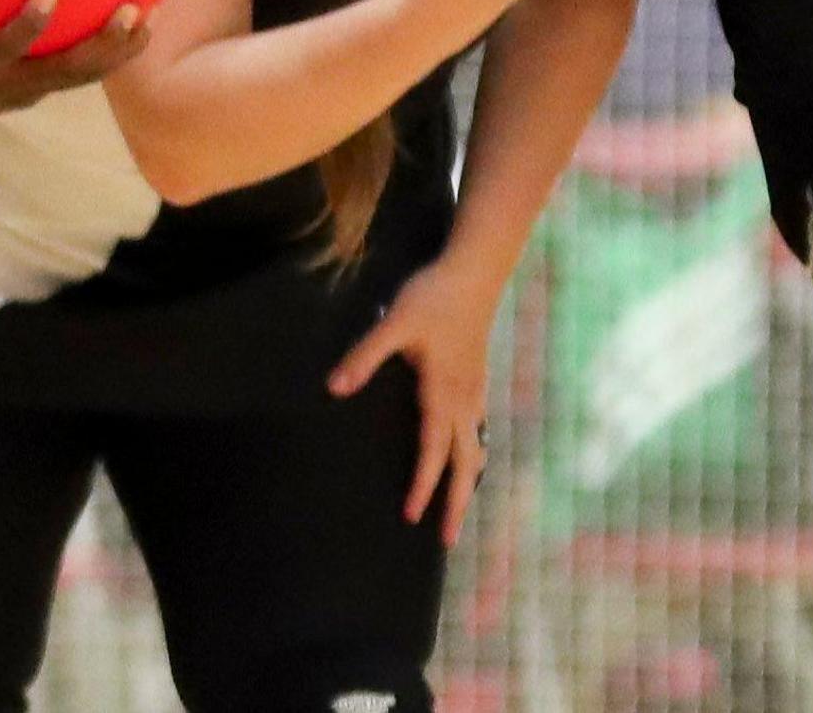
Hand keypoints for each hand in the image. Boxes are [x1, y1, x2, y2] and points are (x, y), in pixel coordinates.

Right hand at [0, 0, 148, 141]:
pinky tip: (133, 19)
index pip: (4, 47)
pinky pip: (78, 74)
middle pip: (65, 72)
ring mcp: (25, 93)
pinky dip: (108, 52)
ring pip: (81, 78)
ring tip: (151, 16)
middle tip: (134, 9)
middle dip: (102, 45)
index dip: (28, 26)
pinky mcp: (37, 92)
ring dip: (119, 52)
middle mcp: (5, 84)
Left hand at [326, 257, 504, 547]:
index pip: (433, 452)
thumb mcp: (393, 323)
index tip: (412, 517)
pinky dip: (472, 454)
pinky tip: (464, 458)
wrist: (474, 273)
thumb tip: (334, 388)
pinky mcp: (476, 380)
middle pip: (465, 463)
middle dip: (456, 502)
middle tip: (448, 539)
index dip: (423, 486)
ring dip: (467, 482)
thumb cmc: (432, 298)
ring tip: (458, 509)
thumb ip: (364, 356)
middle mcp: (464, 400)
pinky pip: (478, 430)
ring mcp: (475, 391)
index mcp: (442, 393)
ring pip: (476, 448)